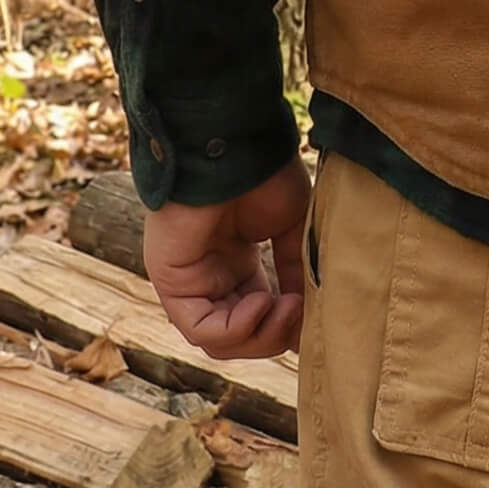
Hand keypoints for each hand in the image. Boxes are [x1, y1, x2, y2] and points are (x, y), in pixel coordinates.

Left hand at [143, 155, 311, 360]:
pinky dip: (237, 328)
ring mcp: (188, 281)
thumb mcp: (291, 227)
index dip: (286, 324)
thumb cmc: (264, 174)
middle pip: (239, 336)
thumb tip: (309, 311)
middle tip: (303, 314)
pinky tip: (262, 301)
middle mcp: (209, 276)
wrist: (236, 146)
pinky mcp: (172, 282)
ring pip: (218, 340)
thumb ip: (293, 270)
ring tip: (287, 307)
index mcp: (235, 263)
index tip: (316, 314)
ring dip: (260, 335)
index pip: (257, 316)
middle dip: (275, 334)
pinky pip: (200, 329)